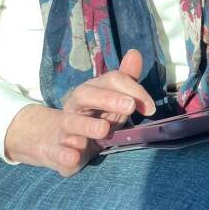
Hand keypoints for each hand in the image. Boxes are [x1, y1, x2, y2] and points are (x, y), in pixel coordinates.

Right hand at [4, 49, 155, 175]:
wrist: (59, 143)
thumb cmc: (94, 119)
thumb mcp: (112, 101)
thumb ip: (125, 81)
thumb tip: (135, 53)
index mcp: (91, 92)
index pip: (110, 81)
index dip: (132, 90)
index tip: (150, 108)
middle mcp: (75, 107)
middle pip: (85, 94)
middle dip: (108, 98)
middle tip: (129, 107)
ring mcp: (65, 129)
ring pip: (70, 123)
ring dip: (87, 125)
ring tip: (103, 130)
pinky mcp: (58, 151)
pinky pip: (58, 151)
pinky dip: (65, 153)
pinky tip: (74, 156)